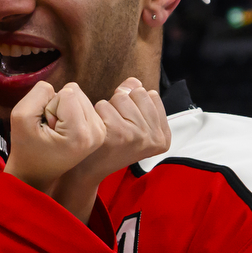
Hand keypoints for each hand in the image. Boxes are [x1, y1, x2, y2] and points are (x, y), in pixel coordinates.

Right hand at [4, 81, 106, 193]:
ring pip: (79, 95)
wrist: (35, 173)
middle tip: (51, 129)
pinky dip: (70, 112)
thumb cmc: (26, 148)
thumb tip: (59, 88)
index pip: (66, 93)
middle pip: (76, 92)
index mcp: (80, 134)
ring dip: (63, 109)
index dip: (49, 106)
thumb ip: (39, 93)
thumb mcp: (21, 117)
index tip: (47, 128)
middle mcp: (97, 133)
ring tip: (56, 131)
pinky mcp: (100, 129)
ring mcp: (100, 132)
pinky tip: (64, 131)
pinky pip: (83, 102)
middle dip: (58, 106)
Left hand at [52, 80, 170, 218]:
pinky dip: (96, 113)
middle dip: (122, 103)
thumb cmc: (109, 144)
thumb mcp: (132, 124)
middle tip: (114, 126)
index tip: (127, 124)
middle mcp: (154, 138)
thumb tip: (133, 82)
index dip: (133, 104)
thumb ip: (137, 98)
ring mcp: (138, 136)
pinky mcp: (118, 134)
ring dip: (108, 108)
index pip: (151, 95)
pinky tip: (97, 129)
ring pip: (121, 96)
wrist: (87, 170)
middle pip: (138, 93)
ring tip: (106, 127)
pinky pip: (104, 104)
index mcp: (163, 136)